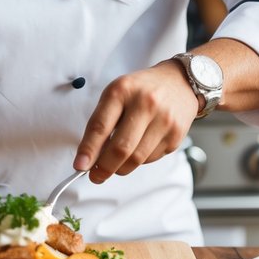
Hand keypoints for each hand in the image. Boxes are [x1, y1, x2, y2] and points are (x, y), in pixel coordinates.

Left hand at [73, 59, 197, 182]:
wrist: (179, 82)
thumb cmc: (140, 90)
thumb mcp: (116, 94)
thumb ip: (102, 122)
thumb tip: (90, 156)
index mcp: (122, 90)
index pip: (101, 126)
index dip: (88, 150)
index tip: (79, 166)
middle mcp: (145, 104)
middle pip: (120, 148)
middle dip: (104, 168)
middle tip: (95, 176)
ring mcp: (163, 120)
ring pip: (136, 159)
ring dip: (120, 168)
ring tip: (114, 166)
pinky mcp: (176, 135)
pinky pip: (151, 159)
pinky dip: (139, 161)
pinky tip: (137, 150)